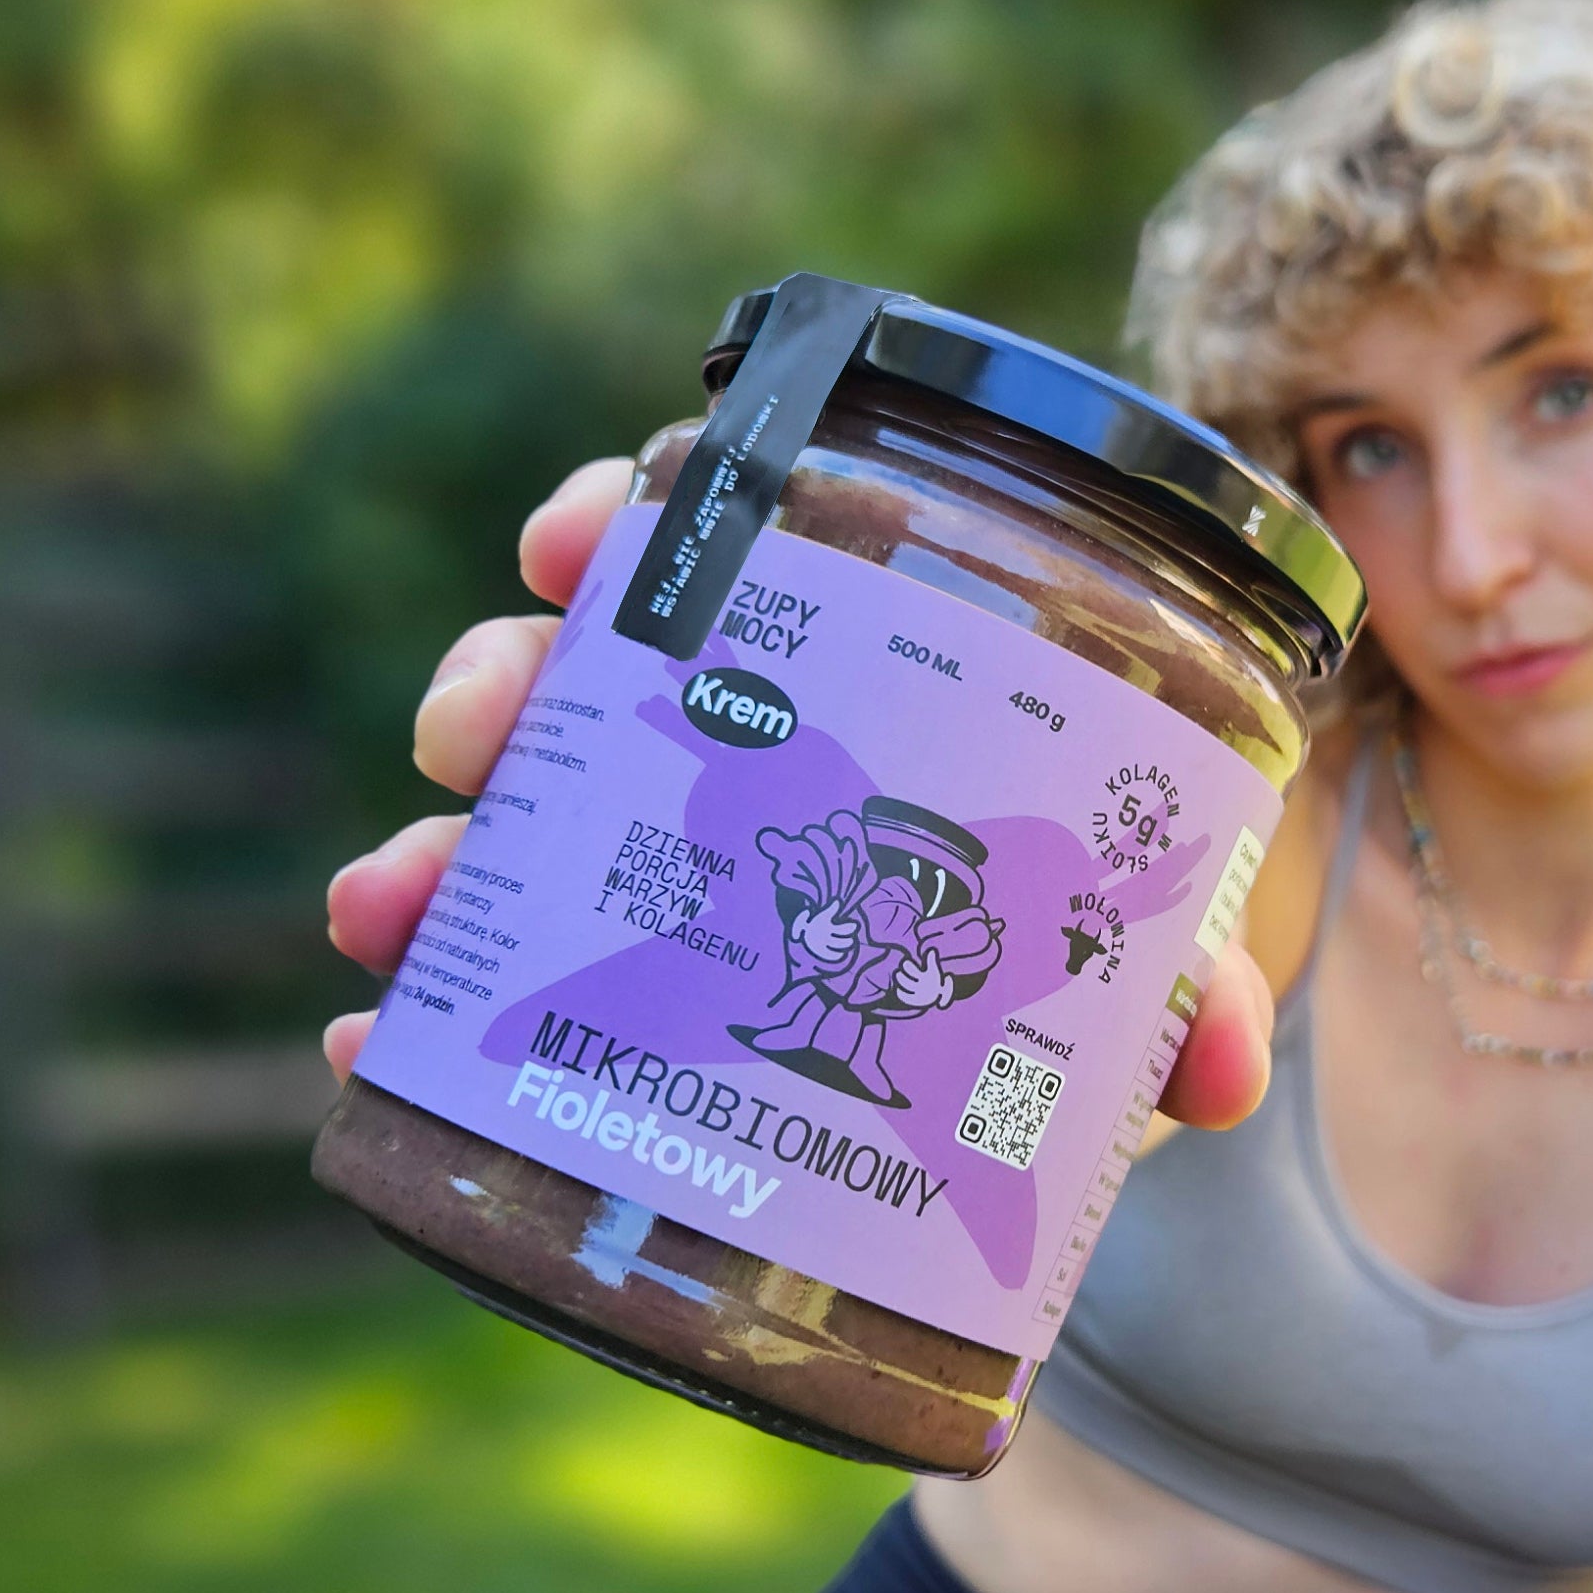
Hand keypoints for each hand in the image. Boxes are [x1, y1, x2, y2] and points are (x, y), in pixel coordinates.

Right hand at [322, 462, 1273, 1127]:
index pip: (736, 548)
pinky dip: (438, 1012)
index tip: (574, 540)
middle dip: (516, 681)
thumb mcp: (1140, 946)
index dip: (642, 520)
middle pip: (597, 674)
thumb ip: (1185, 977)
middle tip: (481, 719)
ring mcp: (666, 868)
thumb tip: (1220, 1073)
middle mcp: (740, 751)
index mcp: (853, 677)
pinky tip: (372, 1049)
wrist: (1064, 1060)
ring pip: (527, 820)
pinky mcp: (620, 987)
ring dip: (448, 848)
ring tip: (389, 906)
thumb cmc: (1100, 941)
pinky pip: (505, 977)